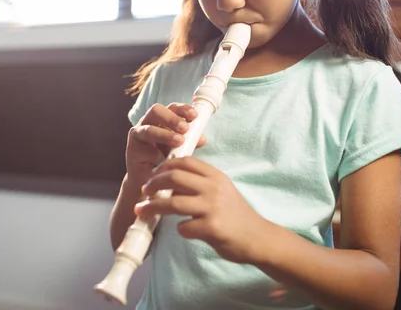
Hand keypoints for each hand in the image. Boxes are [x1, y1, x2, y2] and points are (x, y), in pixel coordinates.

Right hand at [126, 103, 205, 186]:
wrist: (149, 182)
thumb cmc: (165, 161)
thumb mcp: (180, 150)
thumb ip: (190, 142)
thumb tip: (202, 138)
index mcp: (162, 120)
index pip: (172, 108)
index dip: (183, 109)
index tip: (194, 116)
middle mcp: (149, 122)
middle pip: (157, 110)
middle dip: (172, 118)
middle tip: (185, 128)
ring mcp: (139, 133)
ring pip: (149, 128)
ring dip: (165, 134)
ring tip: (179, 141)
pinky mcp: (132, 147)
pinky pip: (143, 148)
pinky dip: (155, 152)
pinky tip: (162, 159)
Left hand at [135, 156, 271, 264]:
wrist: (258, 238)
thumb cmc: (236, 215)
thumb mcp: (222, 190)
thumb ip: (200, 184)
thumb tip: (169, 181)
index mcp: (215, 176)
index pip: (185, 162)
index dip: (164, 166)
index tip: (153, 174)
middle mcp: (214, 188)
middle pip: (174, 178)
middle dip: (153, 184)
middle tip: (144, 191)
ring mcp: (213, 208)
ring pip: (172, 203)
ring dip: (153, 207)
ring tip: (142, 211)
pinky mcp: (212, 228)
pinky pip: (184, 227)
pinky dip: (180, 229)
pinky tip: (184, 231)